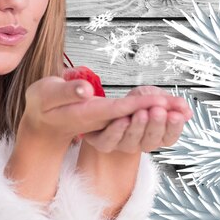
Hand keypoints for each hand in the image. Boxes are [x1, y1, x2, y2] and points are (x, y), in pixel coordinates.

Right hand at [19, 77, 169, 145]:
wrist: (41, 121)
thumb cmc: (43, 103)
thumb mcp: (48, 93)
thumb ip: (66, 91)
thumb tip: (86, 91)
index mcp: (87, 116)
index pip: (118, 111)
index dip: (140, 104)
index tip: (160, 98)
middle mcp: (101, 126)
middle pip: (133, 121)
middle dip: (156, 113)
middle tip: (175, 102)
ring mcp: (108, 128)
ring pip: (138, 126)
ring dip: (159, 119)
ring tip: (178, 107)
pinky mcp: (112, 125)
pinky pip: (138, 126)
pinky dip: (156, 119)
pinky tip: (173, 110)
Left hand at [79, 85, 191, 153]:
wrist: (109, 104)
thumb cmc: (135, 102)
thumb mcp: (154, 96)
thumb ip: (170, 103)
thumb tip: (186, 110)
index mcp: (157, 135)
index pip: (170, 137)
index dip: (174, 127)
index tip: (175, 115)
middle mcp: (141, 143)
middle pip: (152, 141)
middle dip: (156, 124)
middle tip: (158, 111)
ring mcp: (123, 145)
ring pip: (132, 142)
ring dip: (138, 127)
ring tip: (141, 112)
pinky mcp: (104, 143)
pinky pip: (110, 142)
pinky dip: (116, 131)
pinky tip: (122, 119)